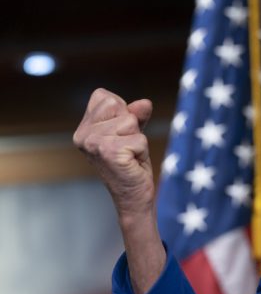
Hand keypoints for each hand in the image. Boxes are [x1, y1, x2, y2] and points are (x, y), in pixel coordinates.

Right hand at [73, 88, 154, 218]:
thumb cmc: (132, 164)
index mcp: (83, 128)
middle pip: (117, 105)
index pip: (104, 96)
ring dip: (138, 139)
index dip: (122, 112)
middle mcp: (83, 135)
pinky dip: (142, 151)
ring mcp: (94, 143)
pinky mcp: (109, 152)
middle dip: (131, 125)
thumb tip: (145, 103)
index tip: (121, 135)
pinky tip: (132, 163)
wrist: (133, 196)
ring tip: (130, 156)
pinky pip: (139, 138)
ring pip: (130, 121)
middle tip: (127, 147)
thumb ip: (136, 115)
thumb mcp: (133, 133)